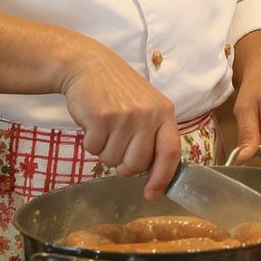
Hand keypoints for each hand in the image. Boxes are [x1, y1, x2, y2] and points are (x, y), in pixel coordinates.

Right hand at [62, 42, 181, 200]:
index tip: (152, 194)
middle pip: (137, 164)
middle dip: (123, 164)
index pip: (171, 153)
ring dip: (104, 150)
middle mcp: (148, 115)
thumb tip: (154, 176)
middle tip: (116, 144)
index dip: (162, 178)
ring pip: (112, 160)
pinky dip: (90, 142)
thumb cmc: (118, 91)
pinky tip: (93, 121)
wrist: (89, 65)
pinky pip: (94, 149)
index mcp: (164, 113)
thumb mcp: (146, 107)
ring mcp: (126, 116)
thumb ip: (153, 136)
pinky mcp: (102, 117)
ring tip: (105, 126)